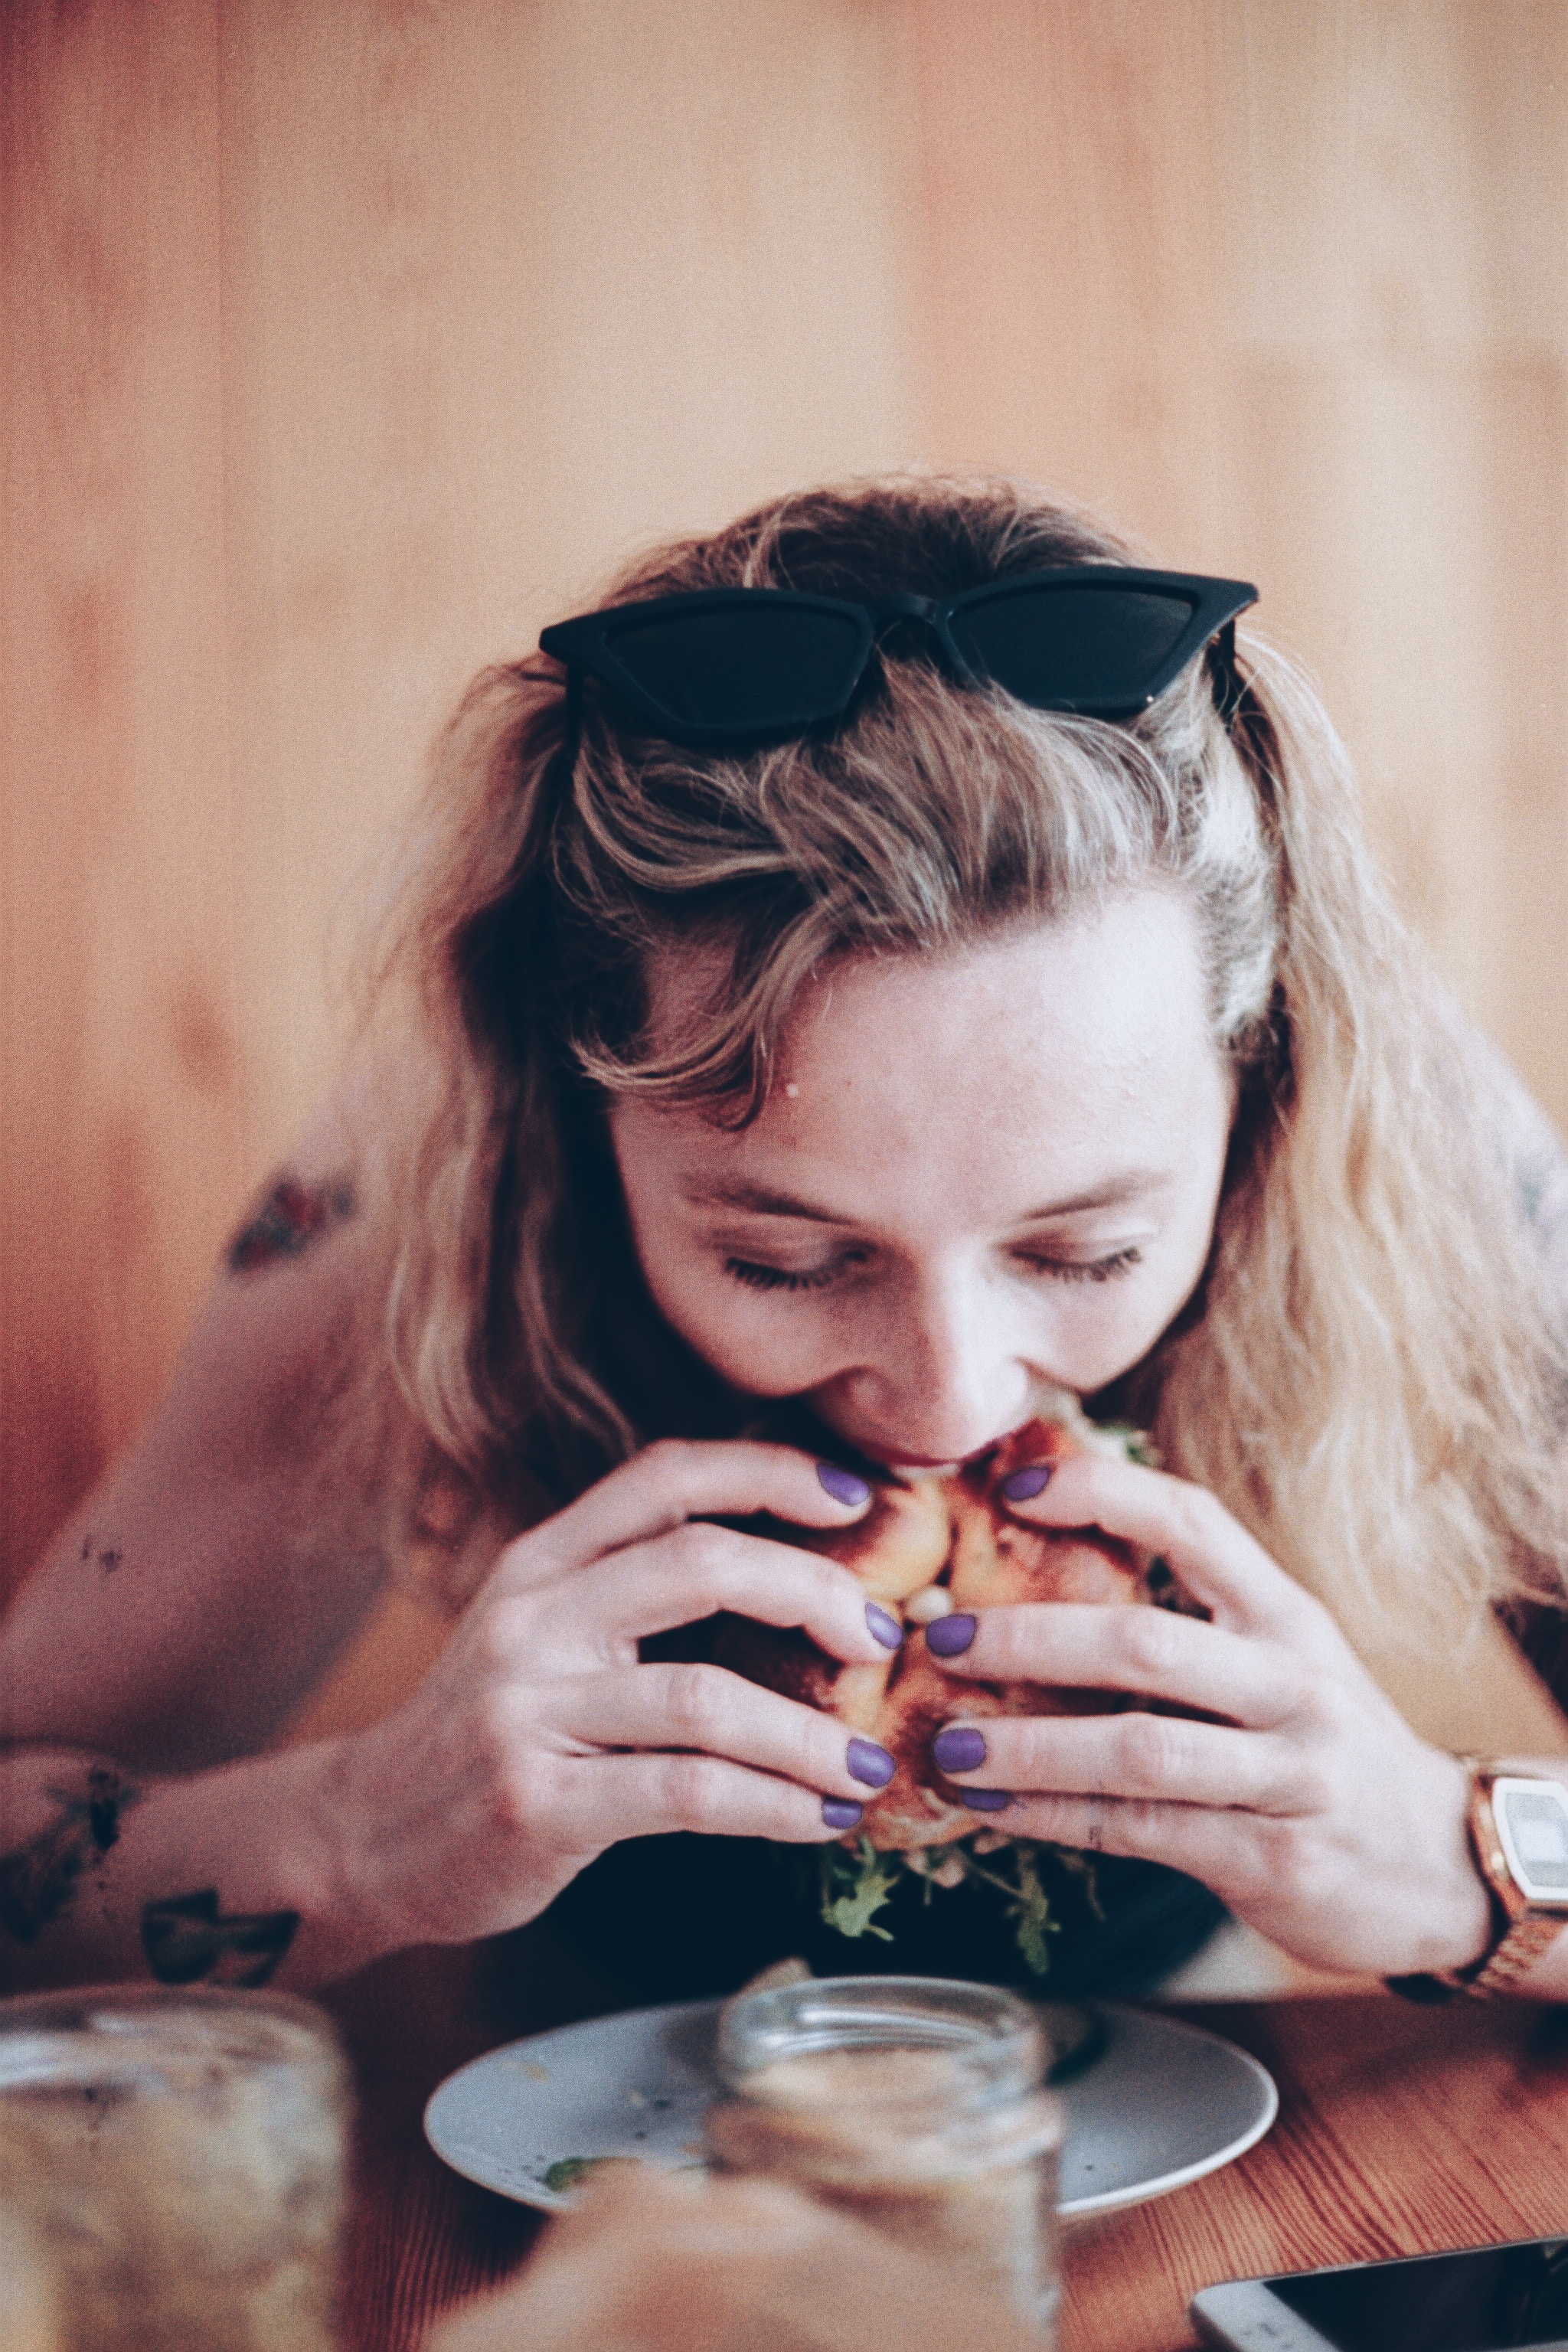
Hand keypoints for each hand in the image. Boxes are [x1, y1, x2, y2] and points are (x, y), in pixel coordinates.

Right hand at [324, 1442, 895, 1952]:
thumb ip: (636, 1596)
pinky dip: (772, 1807)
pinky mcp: (535, 1804)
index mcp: (542, 1561)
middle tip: (882, 1638)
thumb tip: (799, 1580)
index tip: (856, 1498)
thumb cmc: (488, 1735)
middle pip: (701, 1562)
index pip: (666, 1474)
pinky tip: (818, 1821)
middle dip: (815, 1593)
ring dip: (809, 1735)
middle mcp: (532, 1619)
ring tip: (868, 1766)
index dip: (770, 1470)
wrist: (361, 1837)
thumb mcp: (542, 1636)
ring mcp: (527, 1710)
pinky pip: (685, 1795)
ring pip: (705, 1697)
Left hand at [922, 1451, 1492, 1977]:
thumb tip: (1029, 1582)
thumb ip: (1186, 1621)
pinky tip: (991, 1812)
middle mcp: (1293, 1682)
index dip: (1098, 1492)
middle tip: (942, 1638)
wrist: (1444, 1866)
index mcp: (1284, 1614)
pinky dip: (1054, 1820)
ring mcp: (1290, 1775)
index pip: (1191, 1519)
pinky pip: (1142, 1833)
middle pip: (1144, 1642)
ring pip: (1139, 1750)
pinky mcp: (1275, 1860)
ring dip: (1029, 1747)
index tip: (1009, 1486)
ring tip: (949, 1746)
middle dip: (1029, 1636)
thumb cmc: (1322, 1747)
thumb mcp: (1280, 1661)